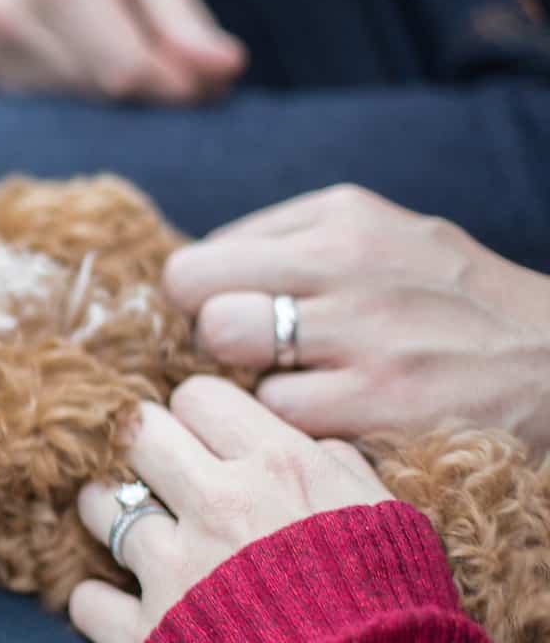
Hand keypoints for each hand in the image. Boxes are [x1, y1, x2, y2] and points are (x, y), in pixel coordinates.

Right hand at [0, 0, 245, 101]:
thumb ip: (181, 19)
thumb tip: (226, 74)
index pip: (125, 71)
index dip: (176, 85)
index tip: (214, 82)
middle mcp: (7, 11)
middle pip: (99, 89)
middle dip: (147, 81)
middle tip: (176, 52)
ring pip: (71, 98)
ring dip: (106, 80)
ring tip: (115, 27)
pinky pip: (38, 94)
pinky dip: (70, 77)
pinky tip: (75, 35)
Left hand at [69, 377, 391, 642]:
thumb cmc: (396, 610)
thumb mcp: (392, 516)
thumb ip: (339, 468)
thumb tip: (308, 445)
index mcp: (277, 465)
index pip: (198, 396)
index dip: (196, 415)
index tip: (202, 437)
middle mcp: (215, 504)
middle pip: (136, 433)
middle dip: (139, 444)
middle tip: (151, 469)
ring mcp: (173, 569)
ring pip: (97, 505)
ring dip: (106, 510)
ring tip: (123, 524)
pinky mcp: (147, 636)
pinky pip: (88, 600)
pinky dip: (97, 601)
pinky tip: (114, 601)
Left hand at [164, 185, 549, 450]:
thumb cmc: (451, 310)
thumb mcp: (383, 242)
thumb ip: (291, 249)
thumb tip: (192, 281)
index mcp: (342, 216)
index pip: (203, 254)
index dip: (202, 302)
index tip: (232, 326)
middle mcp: (349, 257)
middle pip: (195, 288)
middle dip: (202, 334)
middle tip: (243, 364)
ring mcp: (366, 328)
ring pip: (224, 340)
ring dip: (239, 379)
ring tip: (287, 390)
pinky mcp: (383, 398)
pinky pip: (274, 411)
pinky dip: (290, 426)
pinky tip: (329, 424)